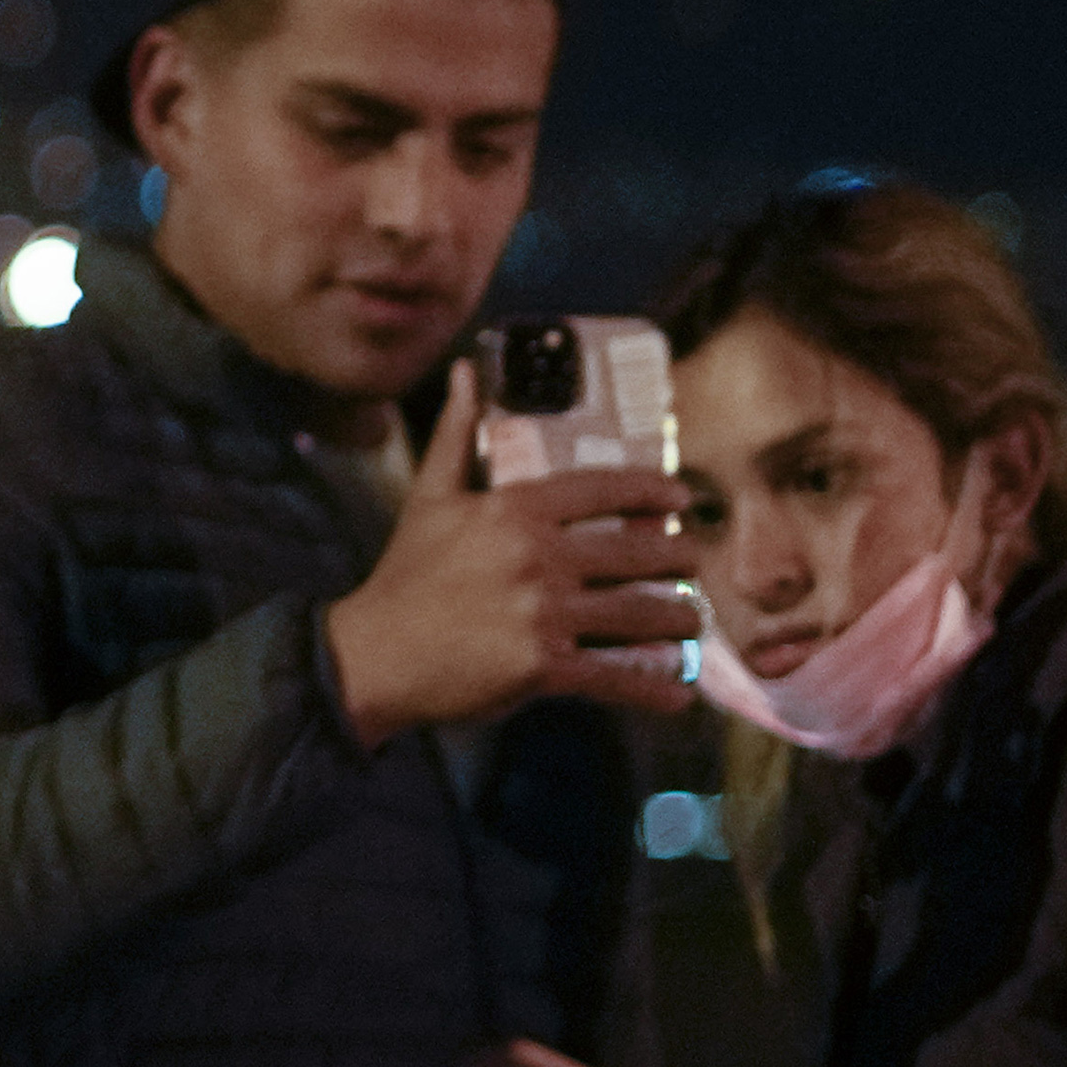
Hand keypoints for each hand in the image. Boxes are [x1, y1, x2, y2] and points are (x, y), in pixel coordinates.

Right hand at [323, 381, 698, 741]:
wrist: (374, 653)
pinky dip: (653, 689)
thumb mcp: (430, 497)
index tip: (680, 498)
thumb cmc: (405, 574)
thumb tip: (466, 371)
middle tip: (692, 562)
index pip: (602, 489)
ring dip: (678, 618)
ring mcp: (543, 613)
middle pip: (636, 552)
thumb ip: (457, 434)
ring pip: (638, 614)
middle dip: (678, 558)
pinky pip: (614, 676)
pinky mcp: (543, 666)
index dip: (652, 491)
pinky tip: (678, 695)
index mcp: (515, 510)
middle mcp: (537, 557)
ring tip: (692, 619)